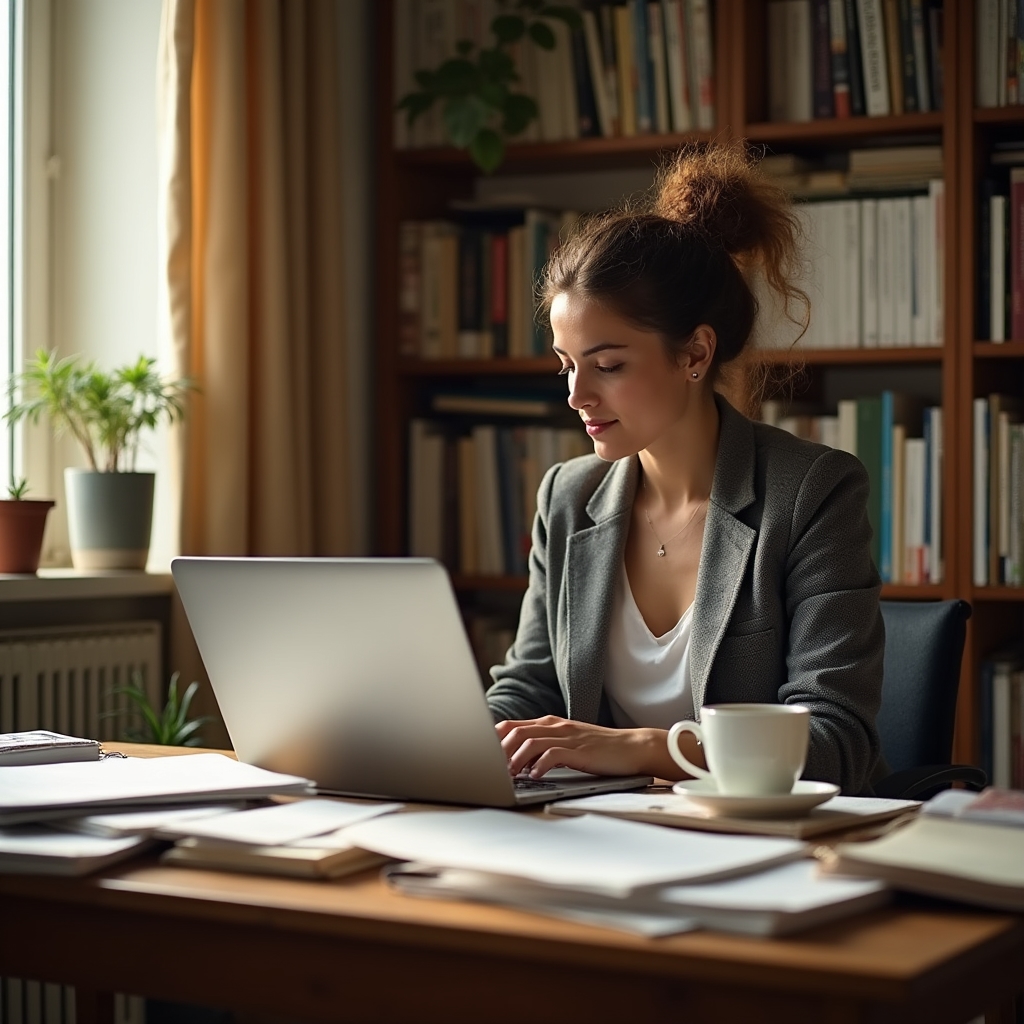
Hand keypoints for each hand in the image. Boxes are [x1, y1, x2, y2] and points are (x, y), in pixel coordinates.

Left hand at [496, 716, 665, 778]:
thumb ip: (544, 747)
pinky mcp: (579, 750)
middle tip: (489, 768)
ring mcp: (568, 737)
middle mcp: (556, 726)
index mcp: (550, 723)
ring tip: (509, 775)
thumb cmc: (599, 749)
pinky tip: (534, 777)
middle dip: (498, 750)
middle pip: (516, 732)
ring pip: (530, 742)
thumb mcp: (567, 744)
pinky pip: (552, 755)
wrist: (632, 747)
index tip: (480, 752)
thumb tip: (518, 761)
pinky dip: (539, 766)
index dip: (493, 738)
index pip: (512, 725)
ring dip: (515, 760)